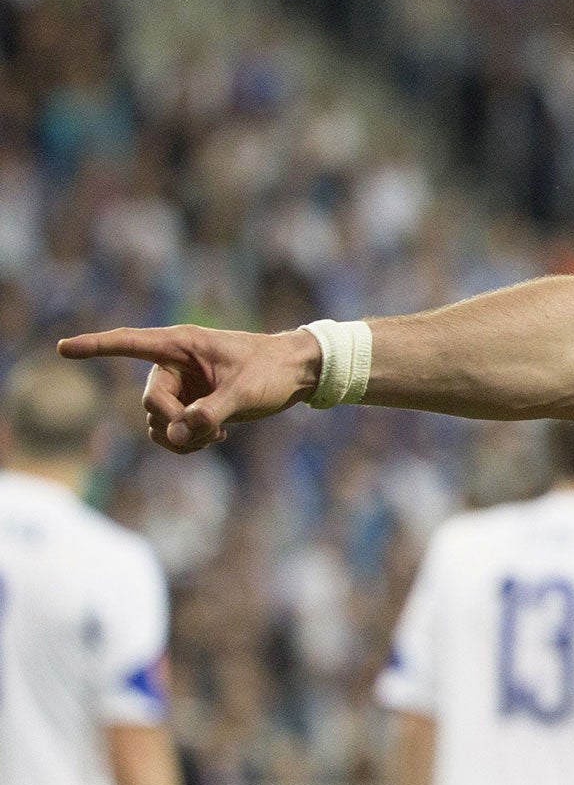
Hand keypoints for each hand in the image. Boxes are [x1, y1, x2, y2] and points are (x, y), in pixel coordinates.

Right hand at [57, 325, 323, 453]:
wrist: (298, 374)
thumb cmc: (273, 371)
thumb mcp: (245, 392)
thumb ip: (210, 413)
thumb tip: (176, 434)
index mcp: (181, 344)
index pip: (129, 344)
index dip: (95, 347)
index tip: (62, 349)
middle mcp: (175, 364)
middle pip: (150, 401)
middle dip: (171, 422)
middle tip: (204, 430)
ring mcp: (182, 385)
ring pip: (157, 421)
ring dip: (178, 437)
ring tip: (214, 437)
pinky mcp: (191, 404)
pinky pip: (171, 430)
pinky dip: (186, 441)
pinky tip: (215, 438)